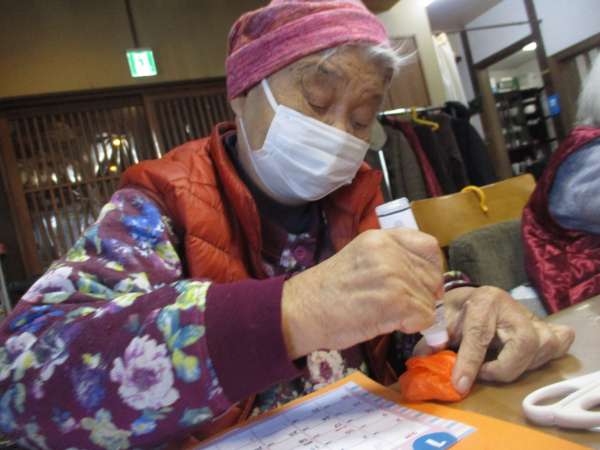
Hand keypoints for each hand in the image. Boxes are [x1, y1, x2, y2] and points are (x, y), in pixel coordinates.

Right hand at [282, 228, 443, 358]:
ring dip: (414, 312)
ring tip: (386, 314)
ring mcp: (395, 275)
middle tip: (398, 306)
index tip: (421, 283)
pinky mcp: (397, 301)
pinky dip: (412, 325)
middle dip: (422, 294)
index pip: (429, 246)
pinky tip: (390, 323)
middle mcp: (390, 251)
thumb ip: (390, 258)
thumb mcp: (359, 257)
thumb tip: (423, 275)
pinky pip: (425, 316)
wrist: (302, 311)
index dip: (431, 268)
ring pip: (429, 298)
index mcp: (380, 238)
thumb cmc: (326, 291)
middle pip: (432, 275)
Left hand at [440, 286, 573, 393]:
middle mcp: (512, 306)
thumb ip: (434, 336)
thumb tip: (424, 358)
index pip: (479, 335)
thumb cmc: (457, 309)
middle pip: (524, 343)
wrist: (474, 297)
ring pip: (543, 348)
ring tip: (498, 363)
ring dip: (520, 366)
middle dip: (503, 368)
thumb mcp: (441, 318)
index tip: (459, 384)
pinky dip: (546, 355)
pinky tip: (526, 359)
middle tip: (483, 373)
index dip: (469, 363)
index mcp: (484, 300)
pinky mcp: (546, 326)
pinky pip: (560, 342)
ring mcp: (533, 317)